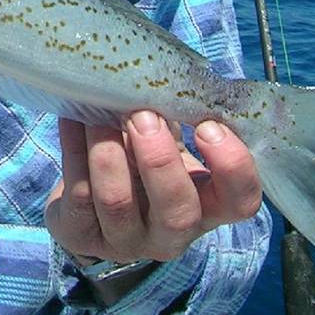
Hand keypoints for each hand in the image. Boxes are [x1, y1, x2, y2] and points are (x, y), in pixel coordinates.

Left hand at [45, 112, 261, 266]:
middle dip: (159, 160)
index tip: (207, 125)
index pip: (241, 201)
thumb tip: (166, 75)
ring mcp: (126, 240)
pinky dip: (75, 148)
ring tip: (100, 115)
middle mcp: (172, 233)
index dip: (231, 166)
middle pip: (177, 212)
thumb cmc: (142, 157)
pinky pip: (78, 193)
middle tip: (143, 116)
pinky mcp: (83, 234)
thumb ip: (176, 118)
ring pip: (118, 203)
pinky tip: (74, 119)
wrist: (93, 197)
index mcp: (206, 207)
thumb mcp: (169, 141)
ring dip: (108, 151)